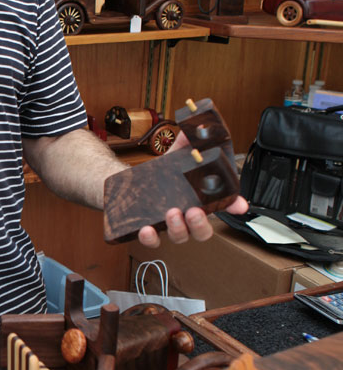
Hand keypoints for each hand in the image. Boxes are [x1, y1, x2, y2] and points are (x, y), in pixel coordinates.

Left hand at [137, 129, 247, 246]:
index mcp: (197, 201)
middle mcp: (186, 217)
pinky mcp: (148, 230)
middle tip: (195, 211)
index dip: (232, 206)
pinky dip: (150, 238)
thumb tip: (195, 127)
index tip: (239, 205)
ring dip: (179, 228)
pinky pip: (152, 241)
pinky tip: (147, 228)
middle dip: (200, 224)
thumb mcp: (174, 158)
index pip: (220, 206)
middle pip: (201, 231)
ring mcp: (168, 226)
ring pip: (179, 236)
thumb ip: (186, 145)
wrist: (130, 185)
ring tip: (172, 213)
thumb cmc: (159, 177)